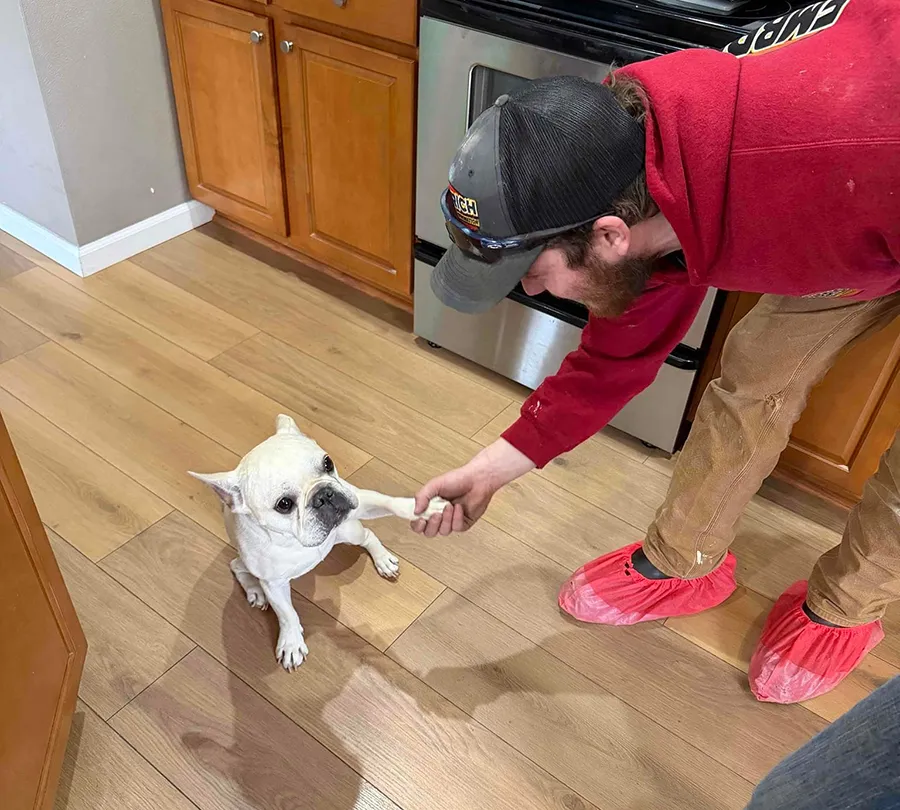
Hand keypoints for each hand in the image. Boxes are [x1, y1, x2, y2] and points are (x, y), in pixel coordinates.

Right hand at [411, 439, 533, 536]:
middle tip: (436, 514)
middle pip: (429, 532)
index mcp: (429, 506)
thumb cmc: (458, 479)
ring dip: (446, 519)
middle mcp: (439, 515)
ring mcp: (451, 521)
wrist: (478, 479)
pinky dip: (457, 518)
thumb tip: (415, 511)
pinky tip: (459, 508)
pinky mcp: (463, 524)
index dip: (417, 525)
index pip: (418, 522)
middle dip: (432, 524)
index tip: (420, 519)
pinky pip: (456, 528)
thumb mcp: (435, 485)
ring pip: (443, 532)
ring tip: (449, 506)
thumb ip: (422, 496)